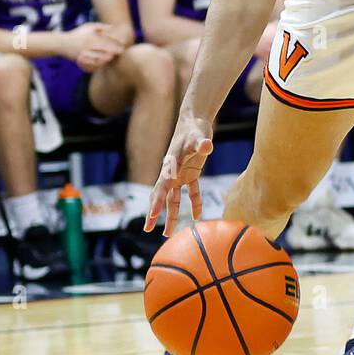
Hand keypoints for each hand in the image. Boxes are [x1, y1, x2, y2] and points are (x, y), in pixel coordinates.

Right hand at [62, 22, 124, 67]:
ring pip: (98, 57)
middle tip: (121, 52)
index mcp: (91, 37)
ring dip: (107, 57)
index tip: (122, 45)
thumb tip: (114, 27)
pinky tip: (104, 62)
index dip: (115, 44)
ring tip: (113, 57)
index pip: (106, 41)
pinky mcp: (81, 60)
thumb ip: (102, 26)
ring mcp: (84, 53)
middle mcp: (88, 45)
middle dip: (113, 51)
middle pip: (104, 49)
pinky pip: (91, 63)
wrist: (62, 43)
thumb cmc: (78, 33)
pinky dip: (99, 63)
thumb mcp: (89, 26)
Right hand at [147, 113, 213, 235]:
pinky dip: (194, 202)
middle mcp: (173, 171)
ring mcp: (181, 173)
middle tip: (146, 229)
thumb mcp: (199, 135)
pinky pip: (191, 191)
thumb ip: (202, 142)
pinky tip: (196, 216)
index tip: (151, 216)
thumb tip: (207, 146)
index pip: (162, 186)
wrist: (196, 121)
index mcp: (171, 165)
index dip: (157, 201)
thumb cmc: (195, 128)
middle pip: (161, 195)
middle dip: (154, 212)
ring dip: (171, 214)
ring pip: (173, 198)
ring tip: (167, 233)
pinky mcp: (191, 173)